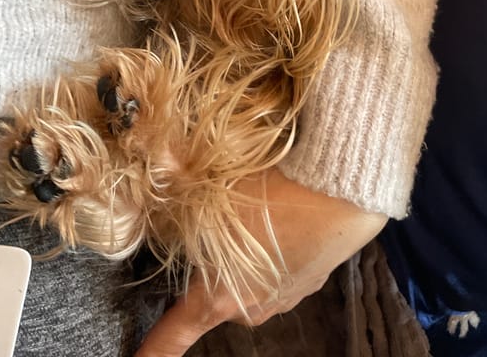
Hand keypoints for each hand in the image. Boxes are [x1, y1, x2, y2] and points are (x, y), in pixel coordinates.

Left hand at [135, 168, 386, 356]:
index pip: (172, 337)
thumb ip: (171, 175)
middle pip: (214, 296)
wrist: (341, 191)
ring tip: (252, 211)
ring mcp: (288, 296)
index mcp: (218, 297)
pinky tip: (282, 211)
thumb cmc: (271, 196)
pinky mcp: (314, 277)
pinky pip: (281, 266)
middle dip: (206, 269)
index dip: (151, 353)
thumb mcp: (209, 185)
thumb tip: (145, 150)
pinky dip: (276, 245)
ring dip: (245, 254)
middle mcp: (252, 307)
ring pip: (250, 278)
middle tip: (205, 226)